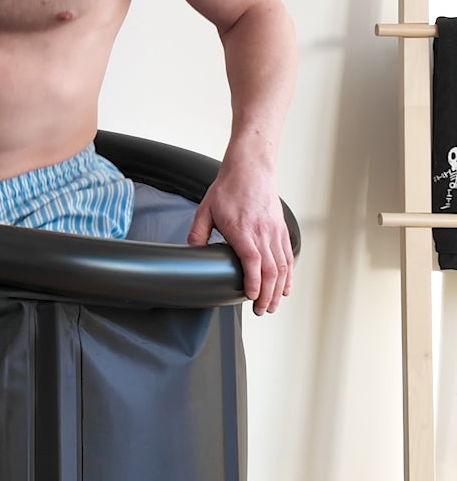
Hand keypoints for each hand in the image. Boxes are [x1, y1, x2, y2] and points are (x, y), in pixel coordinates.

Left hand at [186, 164, 293, 316]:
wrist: (250, 170)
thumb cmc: (228, 189)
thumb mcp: (205, 210)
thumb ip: (197, 234)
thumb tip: (192, 253)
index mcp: (242, 230)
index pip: (253, 261)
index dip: (254, 283)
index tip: (251, 297)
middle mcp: (262, 233)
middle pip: (271, 270)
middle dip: (267, 295)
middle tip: (260, 310)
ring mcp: (275, 232)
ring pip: (282, 267)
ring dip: (278, 289)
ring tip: (271, 305)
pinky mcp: (281, 230)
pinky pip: (288, 257)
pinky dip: (288, 275)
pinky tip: (285, 287)